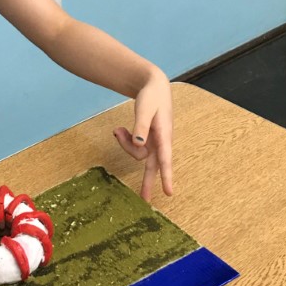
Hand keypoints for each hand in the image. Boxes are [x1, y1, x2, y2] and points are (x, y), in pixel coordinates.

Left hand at [112, 68, 172, 202]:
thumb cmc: (151, 97)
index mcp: (164, 134)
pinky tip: (119, 130)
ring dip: (125, 144)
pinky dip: (125, 140)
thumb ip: (141, 126)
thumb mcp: (144, 109)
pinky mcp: (148, 138)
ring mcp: (154, 140)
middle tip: (144, 199)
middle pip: (152, 164)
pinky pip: (135, 146)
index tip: (169, 192)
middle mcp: (161, 141)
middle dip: (147, 181)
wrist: (154, 86)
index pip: (165, 159)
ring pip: (138, 153)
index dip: (167, 176)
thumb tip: (139, 144)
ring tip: (117, 130)